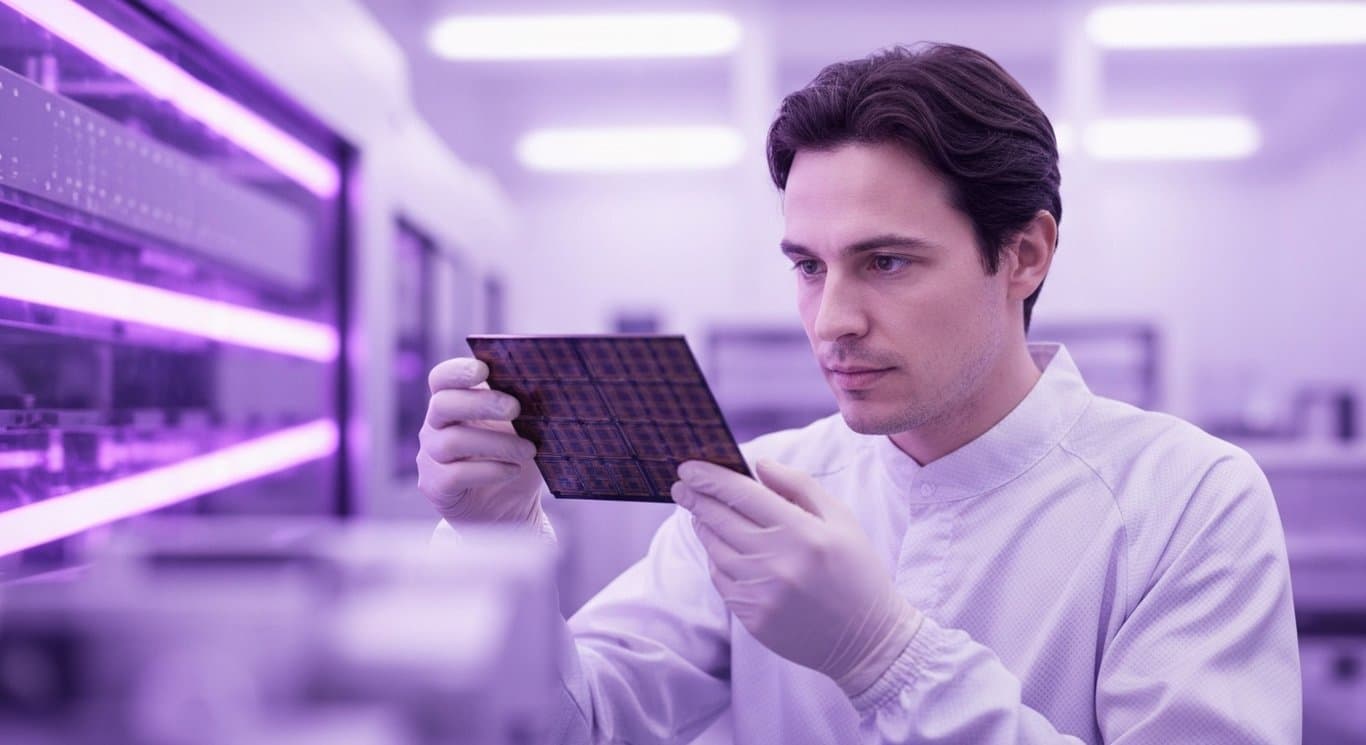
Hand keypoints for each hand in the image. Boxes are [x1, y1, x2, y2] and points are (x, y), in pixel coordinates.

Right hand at [417, 357, 545, 525]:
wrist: (511, 508)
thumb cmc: (515, 459)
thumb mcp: (522, 429)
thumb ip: (523, 408)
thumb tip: (547, 387)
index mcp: (453, 404)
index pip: (441, 379)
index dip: (457, 371)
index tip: (484, 369)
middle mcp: (434, 427)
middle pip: (443, 404)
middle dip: (481, 403)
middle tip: (515, 408)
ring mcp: (431, 458)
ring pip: (452, 442)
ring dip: (496, 443)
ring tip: (528, 450)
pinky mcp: (435, 487)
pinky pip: (456, 475)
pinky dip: (490, 470)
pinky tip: (513, 471)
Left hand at [672, 459, 921, 695]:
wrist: (868, 640)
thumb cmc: (856, 571)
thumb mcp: (841, 519)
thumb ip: (799, 486)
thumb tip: (759, 465)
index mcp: (802, 532)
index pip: (742, 495)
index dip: (710, 477)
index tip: (689, 466)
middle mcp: (777, 562)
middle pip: (719, 520)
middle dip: (695, 497)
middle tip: (681, 484)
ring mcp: (762, 594)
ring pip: (715, 550)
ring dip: (703, 527)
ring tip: (700, 513)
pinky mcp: (753, 618)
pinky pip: (721, 580)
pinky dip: (715, 559)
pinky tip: (720, 547)